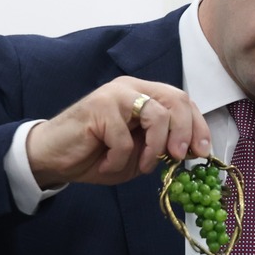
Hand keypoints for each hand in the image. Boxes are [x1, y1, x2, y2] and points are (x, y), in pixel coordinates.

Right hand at [26, 77, 211, 187]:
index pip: (182, 101)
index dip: (197, 125)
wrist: (52, 157)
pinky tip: (106, 164)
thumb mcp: (138, 153)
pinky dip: (119, 160)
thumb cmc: (97, 155)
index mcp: (144, 94)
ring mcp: (114, 94)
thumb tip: (191, 151)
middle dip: (185, 131)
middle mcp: (131, 88)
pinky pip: (124, 139)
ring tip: (142, 166)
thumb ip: (161, 146)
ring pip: (156, 115)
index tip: (202, 152)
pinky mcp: (98, 107)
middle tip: (179, 157)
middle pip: (176, 100)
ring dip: (154, 148)